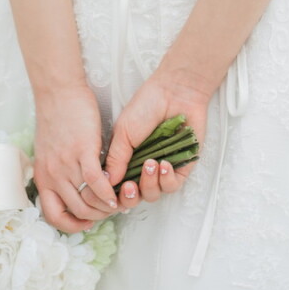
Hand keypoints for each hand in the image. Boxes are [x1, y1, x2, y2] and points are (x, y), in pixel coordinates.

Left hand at [32, 84, 124, 233]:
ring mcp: (66, 164)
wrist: (58, 91)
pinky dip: (109, 190)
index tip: (86, 222)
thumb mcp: (49, 151)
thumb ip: (58, 171)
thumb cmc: (56, 117)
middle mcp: (52, 175)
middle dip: (96, 216)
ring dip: (106, 205)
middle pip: (76, 211)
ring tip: (118, 198)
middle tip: (109, 209)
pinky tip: (118, 186)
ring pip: (88, 200)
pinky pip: (97, 181)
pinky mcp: (82, 151)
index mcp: (43, 176)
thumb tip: (74, 187)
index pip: (53, 216)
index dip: (72, 224)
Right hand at [103, 71, 210, 207]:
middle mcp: (142, 166)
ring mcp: (161, 169)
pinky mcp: (181, 167)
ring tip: (150, 164)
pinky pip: (172, 186)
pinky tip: (164, 164)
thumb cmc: (147, 105)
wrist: (175, 92)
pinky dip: (167, 179)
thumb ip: (115, 159)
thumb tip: (107, 184)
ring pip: (153, 194)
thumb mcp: (123, 131)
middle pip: (134, 197)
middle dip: (130, 196)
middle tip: (129, 186)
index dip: (113, 193)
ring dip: (150, 184)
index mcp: (125, 158)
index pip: (116, 186)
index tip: (109, 191)